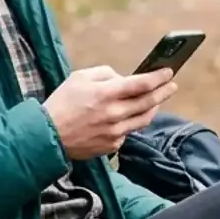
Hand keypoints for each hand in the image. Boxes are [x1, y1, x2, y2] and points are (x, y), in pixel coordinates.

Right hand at [42, 65, 178, 159]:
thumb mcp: (79, 77)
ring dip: (153, 108)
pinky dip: (131, 122)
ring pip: (144, 119)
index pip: (141, 84)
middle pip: (149, 102)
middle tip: (172, 85)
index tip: (169, 72)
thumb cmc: (62, 102)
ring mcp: (115, 132)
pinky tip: (128, 117)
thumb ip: (105, 74)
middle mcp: (114, 114)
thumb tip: (124, 78)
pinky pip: (128, 132)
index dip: (158, 77)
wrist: (47, 135)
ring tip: (156, 100)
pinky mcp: (112, 145)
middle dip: (164, 92)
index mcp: (105, 93)